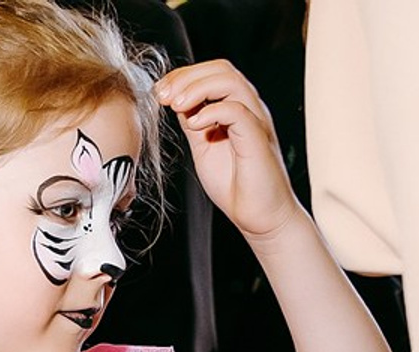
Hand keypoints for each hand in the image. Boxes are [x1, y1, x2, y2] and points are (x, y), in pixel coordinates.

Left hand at [155, 61, 298, 242]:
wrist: (258, 214)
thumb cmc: (234, 184)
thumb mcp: (203, 148)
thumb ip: (193, 124)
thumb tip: (177, 104)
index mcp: (235, 107)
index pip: (213, 73)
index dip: (184, 75)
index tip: (160, 90)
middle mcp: (248, 108)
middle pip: (222, 69)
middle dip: (187, 77)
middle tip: (162, 94)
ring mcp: (255, 120)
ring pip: (230, 82)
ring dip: (197, 88)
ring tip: (174, 105)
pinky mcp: (256, 138)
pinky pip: (237, 111)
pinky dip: (211, 112)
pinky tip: (193, 125)